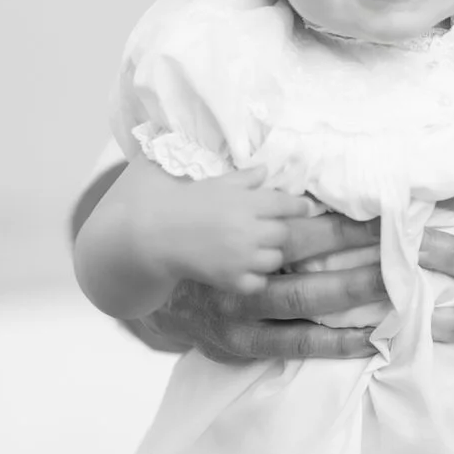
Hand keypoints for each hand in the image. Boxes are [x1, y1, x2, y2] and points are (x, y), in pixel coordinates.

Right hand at [81, 161, 329, 295]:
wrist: (152, 234)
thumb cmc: (182, 202)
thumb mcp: (215, 183)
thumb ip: (244, 178)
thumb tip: (267, 170)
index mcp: (248, 202)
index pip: (287, 203)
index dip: (296, 206)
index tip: (302, 208)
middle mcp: (250, 230)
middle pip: (284, 233)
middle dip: (278, 230)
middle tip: (266, 229)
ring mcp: (242, 257)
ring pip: (275, 259)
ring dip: (268, 254)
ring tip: (252, 249)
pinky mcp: (232, 279)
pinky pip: (258, 283)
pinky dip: (254, 278)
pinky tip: (242, 269)